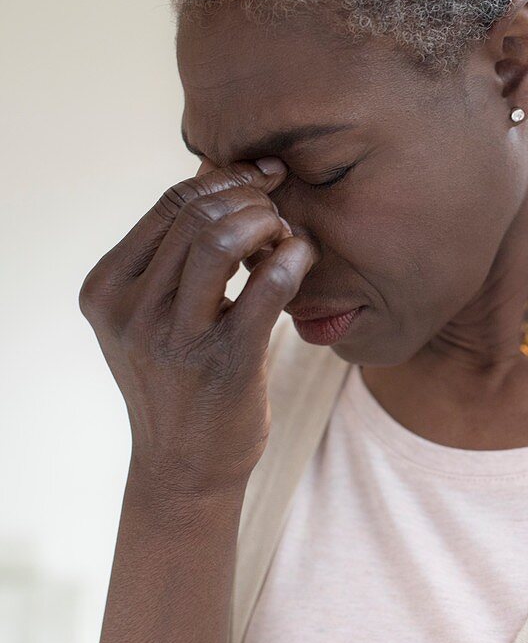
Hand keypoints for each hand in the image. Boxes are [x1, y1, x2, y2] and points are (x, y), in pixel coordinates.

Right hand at [79, 157, 317, 498]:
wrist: (185, 467)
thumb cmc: (182, 380)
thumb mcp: (154, 317)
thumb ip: (175, 256)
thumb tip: (222, 179)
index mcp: (107, 289)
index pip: (170, 205)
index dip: (226, 179)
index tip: (264, 176)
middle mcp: (130, 310)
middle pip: (198, 215)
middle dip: (251, 198)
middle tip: (280, 209)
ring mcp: (174, 338)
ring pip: (221, 239)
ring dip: (267, 222)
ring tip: (286, 234)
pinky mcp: (225, 362)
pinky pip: (266, 287)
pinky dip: (294, 256)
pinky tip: (305, 255)